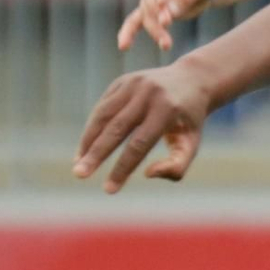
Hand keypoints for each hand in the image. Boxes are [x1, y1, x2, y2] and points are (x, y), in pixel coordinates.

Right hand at [74, 62, 213, 192]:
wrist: (192, 80)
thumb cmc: (190, 121)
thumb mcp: (191, 144)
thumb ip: (177, 165)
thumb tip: (148, 174)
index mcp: (167, 110)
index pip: (139, 144)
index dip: (122, 168)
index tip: (108, 190)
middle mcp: (147, 94)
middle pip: (115, 129)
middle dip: (95, 154)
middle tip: (79, 175)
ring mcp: (132, 84)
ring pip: (103, 116)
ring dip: (87, 141)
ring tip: (78, 164)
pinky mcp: (122, 82)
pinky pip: (103, 108)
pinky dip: (92, 128)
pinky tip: (85, 148)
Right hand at [119, 0, 221, 51]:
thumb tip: (167, 14)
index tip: (162, 2)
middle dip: (158, 11)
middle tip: (167, 25)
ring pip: (146, 10)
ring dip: (154, 27)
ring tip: (166, 44)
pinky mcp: (149, 5)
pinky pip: (136, 18)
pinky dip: (130, 32)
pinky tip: (123, 46)